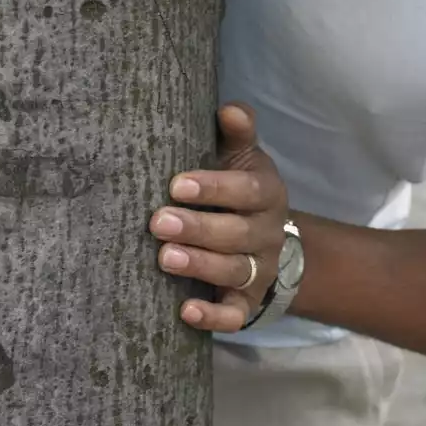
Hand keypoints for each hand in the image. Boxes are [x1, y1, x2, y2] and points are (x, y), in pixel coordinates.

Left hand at [150, 103, 289, 331]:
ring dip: (201, 266)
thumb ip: (236, 133)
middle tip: (158, 221)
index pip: (247, 190)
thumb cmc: (238, 188)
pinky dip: (214, 317)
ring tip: (165, 258)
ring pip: (235, 271)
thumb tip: (229, 108)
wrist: (267, 238)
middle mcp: (267, 232)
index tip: (176, 184)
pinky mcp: (248, 300)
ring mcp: (260, 269)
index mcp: (266, 193)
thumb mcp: (241, 157)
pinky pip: (237, 315)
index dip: (215, 188)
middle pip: (237, 234)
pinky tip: (186, 312)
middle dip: (198, 228)